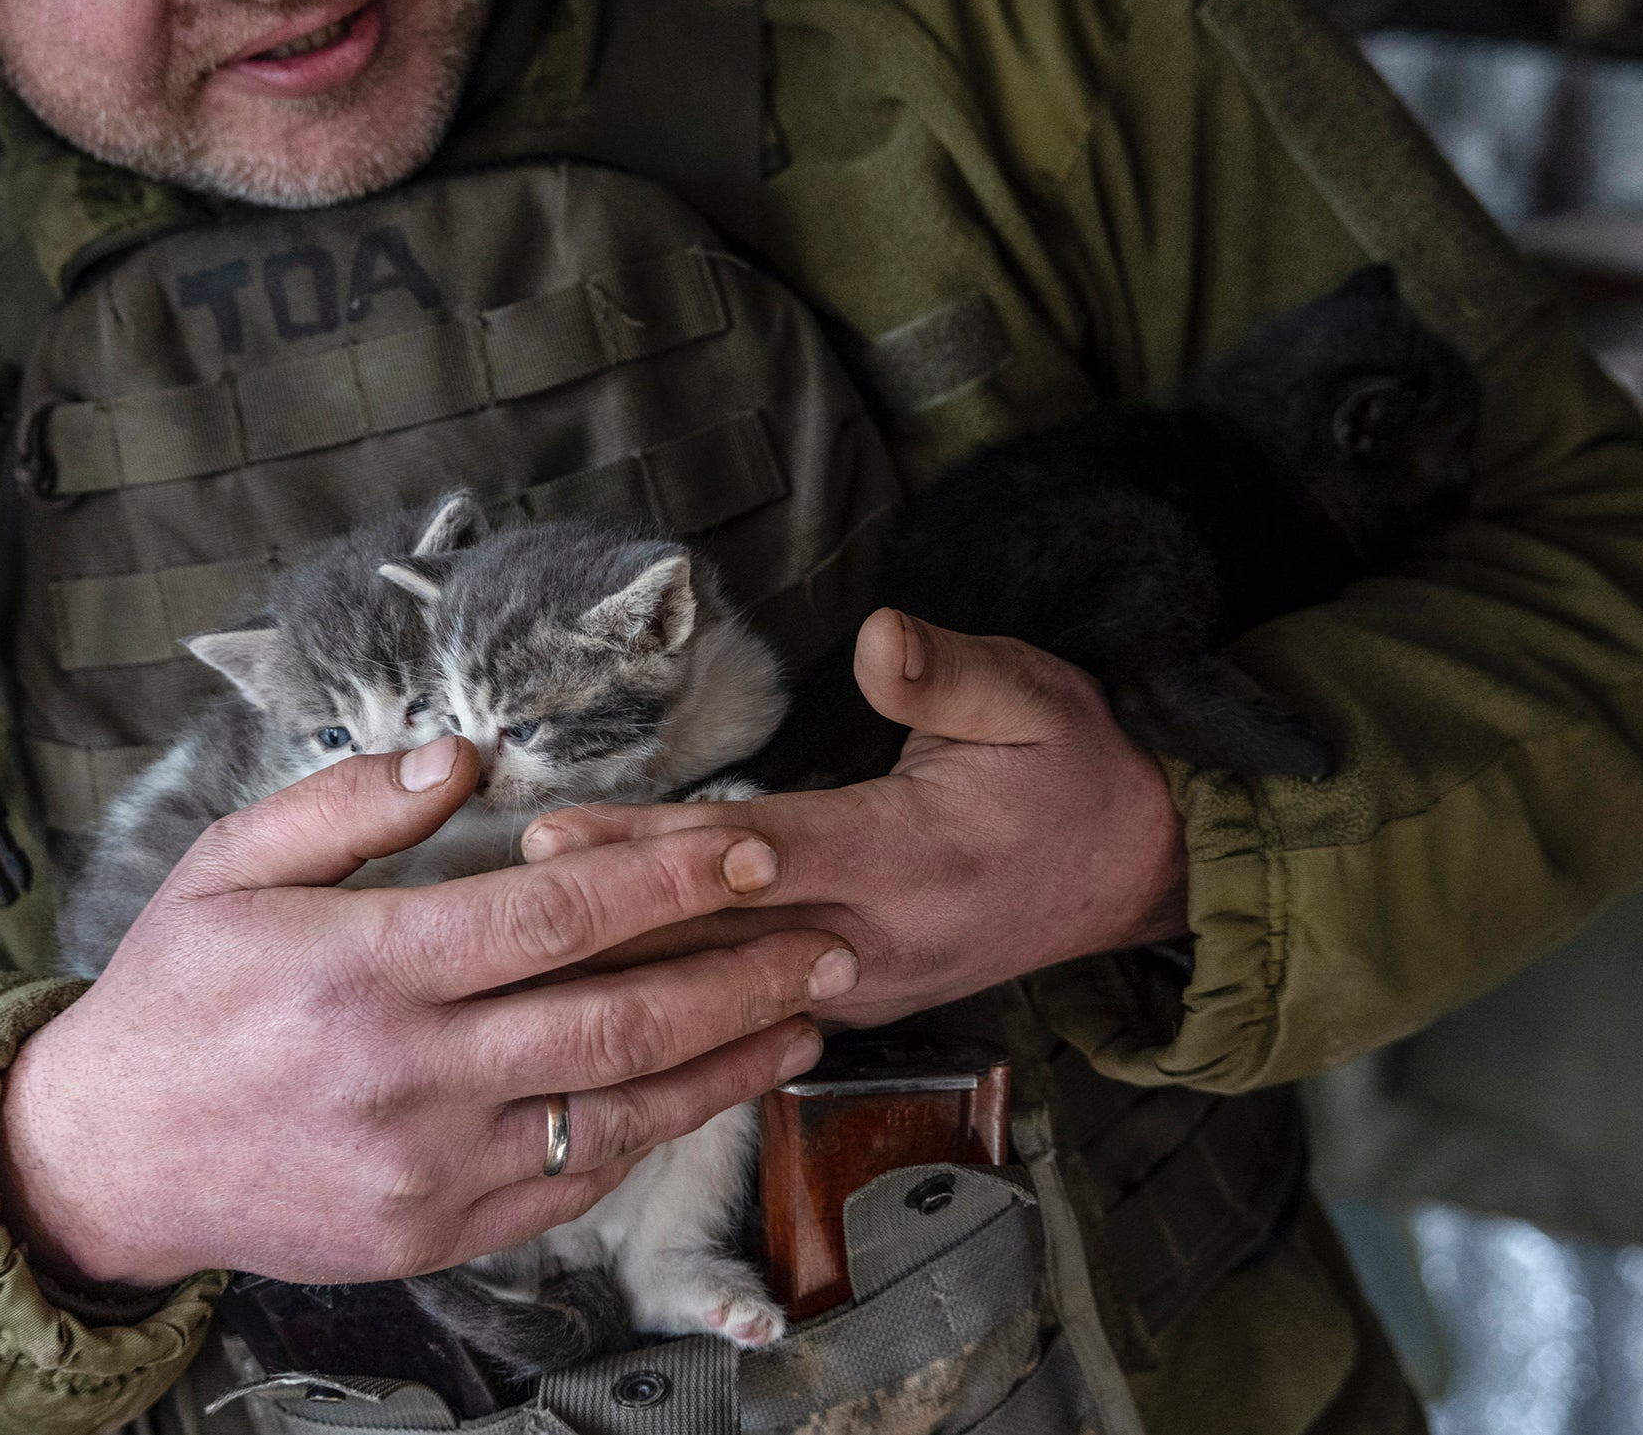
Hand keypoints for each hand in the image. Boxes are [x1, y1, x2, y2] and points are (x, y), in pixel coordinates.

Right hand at [0, 737, 855, 1291]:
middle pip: (619, 1017)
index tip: (751, 846)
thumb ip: (354, 802)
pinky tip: (703, 1096)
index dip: (669, 876)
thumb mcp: (232, 864)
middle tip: (828, 941)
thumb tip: (470, 755)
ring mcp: (429, 1167)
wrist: (104, 1160)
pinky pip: (569, 1188)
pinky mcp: (433, 1236)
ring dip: (728, 1066)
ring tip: (807, 1023)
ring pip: (617, 1113)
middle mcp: (411, 1074)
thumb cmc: (173, 996)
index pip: (556, 913)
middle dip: (743, 975)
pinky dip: (648, 1137)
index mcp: (367, 969)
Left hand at [519, 610, 1186, 1030]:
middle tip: (501, 903)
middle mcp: (877, 938)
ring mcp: (868, 984)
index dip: (660, 849)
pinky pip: (755, 1007)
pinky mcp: (861, 1001)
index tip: (565, 834)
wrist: (1141, 872)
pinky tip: (607, 1003)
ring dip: (628, 972)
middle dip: (605, 920)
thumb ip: (948, 672)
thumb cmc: (1077, 771)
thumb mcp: (1034, 695)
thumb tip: (878, 635)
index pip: (759, 855)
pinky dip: (681, 1005)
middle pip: (717, 935)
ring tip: (520, 957)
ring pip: (726, 984)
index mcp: (909, 856)